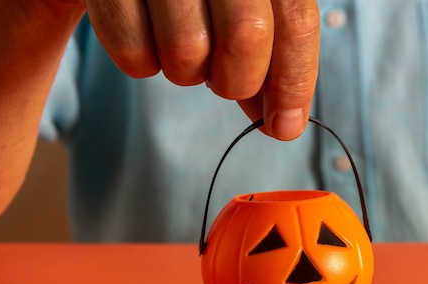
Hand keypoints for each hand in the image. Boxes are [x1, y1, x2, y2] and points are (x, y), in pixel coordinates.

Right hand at [84, 0, 319, 139]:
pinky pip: (133, 51)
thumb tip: (282, 120)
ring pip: (187, 51)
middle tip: (221, 78)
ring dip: (186, 70)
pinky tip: (145, 38)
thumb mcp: (241, 1)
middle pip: (247, 38)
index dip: (294, 82)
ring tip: (179, 45)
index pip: (295, 20)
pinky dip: (141, 61)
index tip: (284, 126)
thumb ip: (265, 51)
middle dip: (236, 80)